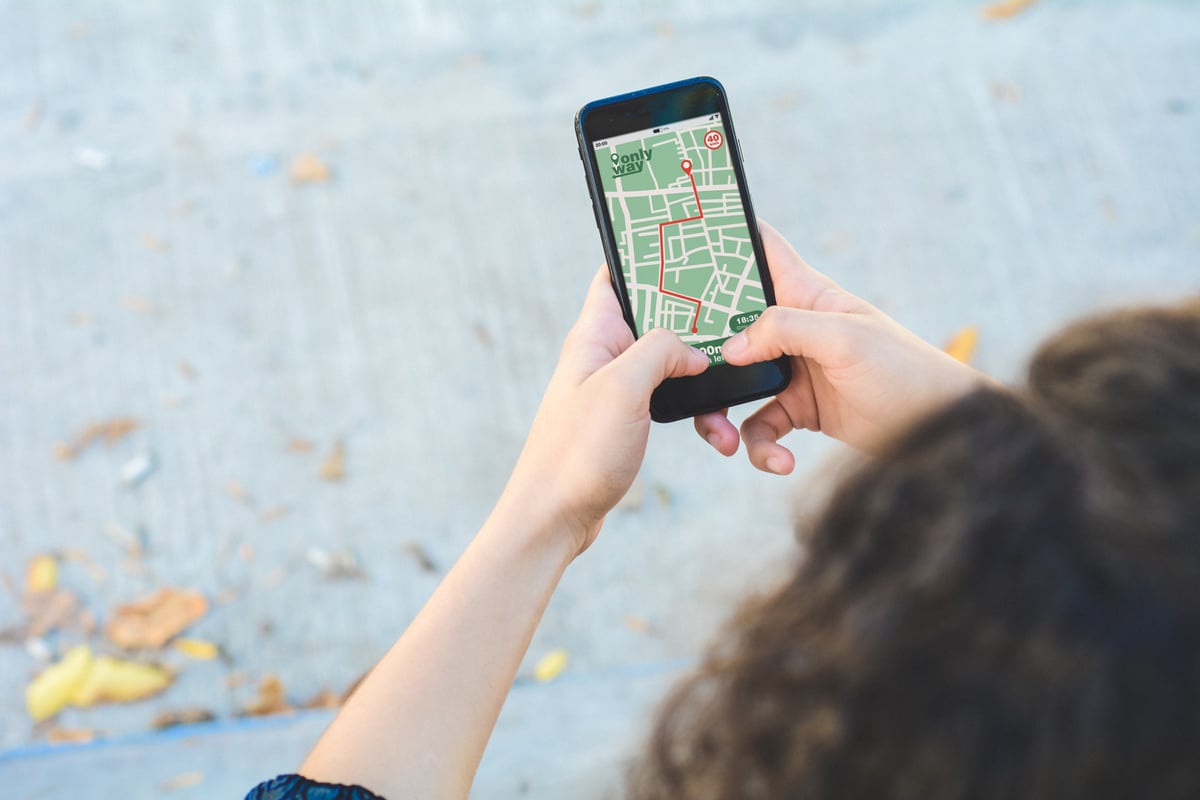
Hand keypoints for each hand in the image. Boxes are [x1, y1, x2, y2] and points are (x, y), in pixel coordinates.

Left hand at [499, 267, 708, 556]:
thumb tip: (693, 350)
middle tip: (735, 318)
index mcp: (594, 335)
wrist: (554, 517)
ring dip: (702, 377)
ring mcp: (616, 388)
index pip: (617, 275)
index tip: (688, 244)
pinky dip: (696, 412)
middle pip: (657, 317)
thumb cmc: (577, 452)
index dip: (647, 255)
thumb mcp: (623, 388)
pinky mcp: (627, 420)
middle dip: (696, 319)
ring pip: (671, 364)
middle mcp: (604, 355)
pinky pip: (670, 401)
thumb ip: (660, 351)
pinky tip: (716, 432)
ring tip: (730, 394)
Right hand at [695, 221, 988, 472]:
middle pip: (730, 325)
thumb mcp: (845, 339)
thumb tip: (730, 347)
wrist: (940, 431)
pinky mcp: (799, 411)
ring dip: (721, 414)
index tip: (684, 237)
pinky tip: (780, 461)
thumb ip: (785, 330)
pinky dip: (761, 447)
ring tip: (724, 441)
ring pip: (734, 384)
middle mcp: (794, 329)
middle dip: (702, 346)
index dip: (726, 238)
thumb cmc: (904, 371)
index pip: (762, 251)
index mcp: (807, 295)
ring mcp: (793, 370)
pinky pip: (760, 427)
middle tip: (679, 368)